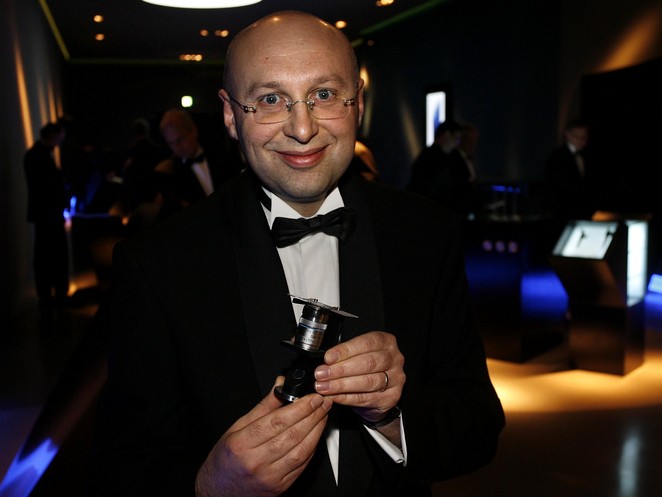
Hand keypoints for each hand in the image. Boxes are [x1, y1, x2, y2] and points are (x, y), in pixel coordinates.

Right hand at [196, 377, 331, 496]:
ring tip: (323, 415)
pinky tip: (316, 435)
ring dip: (317, 430)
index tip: (312, 397)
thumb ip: (263, 406)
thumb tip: (281, 385)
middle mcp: (256, 462)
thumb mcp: (237, 427)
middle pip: (292, 435)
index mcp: (241, 444)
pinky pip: (301, 465)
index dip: (299, 407)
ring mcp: (270, 477)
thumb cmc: (225, 459)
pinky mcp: (280, 487)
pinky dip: (312, 448)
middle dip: (313, 415)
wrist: (218, 491)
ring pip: (301, 451)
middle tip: (323, 402)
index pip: (276, 422)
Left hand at [314, 331, 404, 423]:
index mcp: (386, 342)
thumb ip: (345, 355)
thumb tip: (325, 363)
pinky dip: (348, 398)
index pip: (366, 343)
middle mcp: (394, 359)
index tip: (328, 358)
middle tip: (322, 374)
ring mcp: (396, 379)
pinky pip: (367, 398)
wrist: (378, 390)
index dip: (345, 351)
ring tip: (325, 387)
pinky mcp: (391, 397)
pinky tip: (335, 396)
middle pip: (368, 363)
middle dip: (341, 369)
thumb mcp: (358, 353)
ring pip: (368, 382)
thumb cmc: (366, 366)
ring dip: (342, 385)